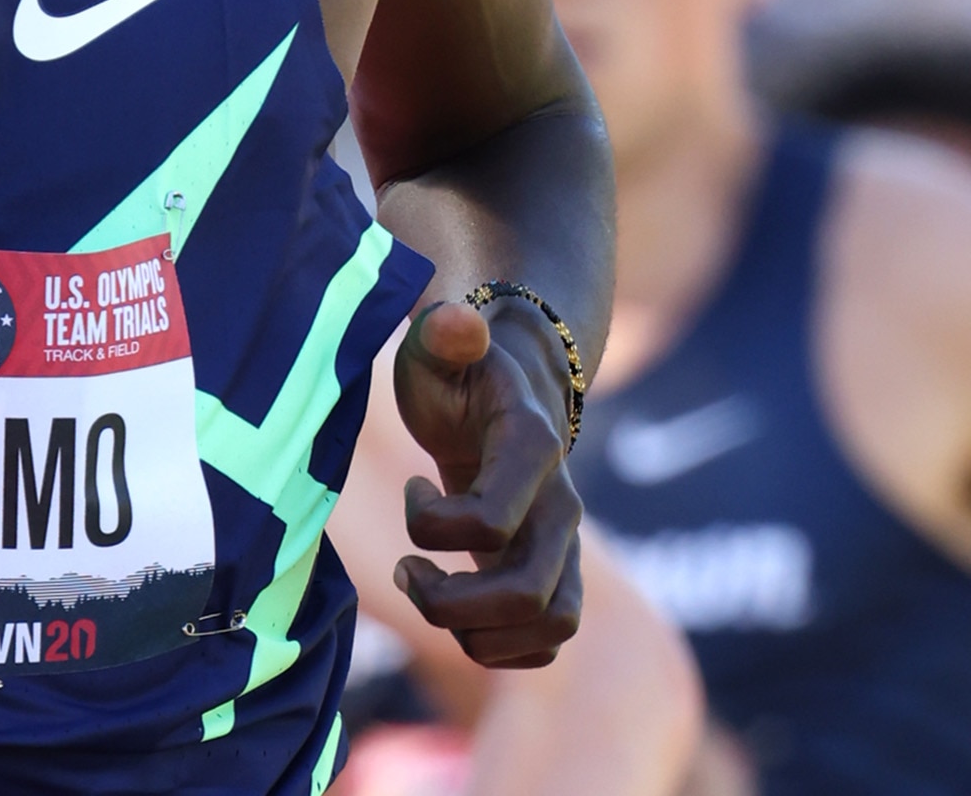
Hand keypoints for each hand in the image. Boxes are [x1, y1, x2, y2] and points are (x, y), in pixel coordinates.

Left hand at [389, 297, 585, 667]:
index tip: (412, 489)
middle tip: (405, 569)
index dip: (432, 525)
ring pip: (551, 626)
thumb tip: (456, 322)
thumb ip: (444, 335)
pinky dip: (500, 647)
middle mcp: (562, 504)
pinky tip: (457, 615)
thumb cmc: (457, 374)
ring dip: (478, 633)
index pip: (490, 523)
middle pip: (529, 593)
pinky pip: (548, 641)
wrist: (503, 394)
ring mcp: (564, 544)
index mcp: (532, 449)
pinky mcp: (556, 573)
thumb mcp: (437, 348)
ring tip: (430, 593)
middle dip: (451, 602)